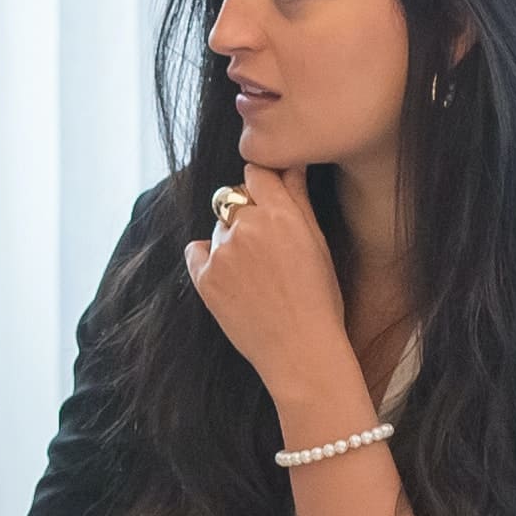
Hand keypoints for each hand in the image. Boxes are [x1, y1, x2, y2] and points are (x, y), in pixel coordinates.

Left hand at [180, 165, 368, 420]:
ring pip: (218, 228)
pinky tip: (230, 281)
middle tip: (265, 250)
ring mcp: (222, 252)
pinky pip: (196, 252)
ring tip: (254, 275)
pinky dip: (207, 261)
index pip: (256, 172)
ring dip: (230, 241)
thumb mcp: (317, 244)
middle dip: (245, 214)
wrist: (301, 351)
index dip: (260, 185)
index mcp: (280, 214)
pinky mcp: (204, 277)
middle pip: (233, 198)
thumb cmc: (319, 299)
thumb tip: (291, 164)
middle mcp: (248, 226)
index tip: (266, 201)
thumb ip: (298, 199)